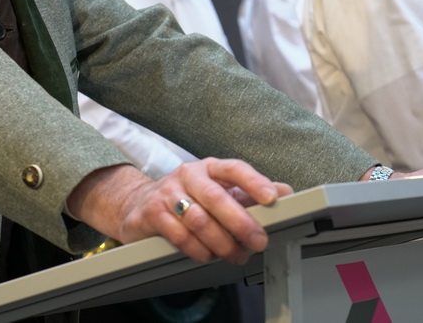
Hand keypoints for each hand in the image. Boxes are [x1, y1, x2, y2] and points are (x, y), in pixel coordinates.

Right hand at [67, 158, 292, 264]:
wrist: (137, 203)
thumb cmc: (186, 197)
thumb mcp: (218, 190)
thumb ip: (249, 193)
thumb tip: (285, 192)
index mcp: (208, 168)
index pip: (234, 168)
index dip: (254, 182)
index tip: (271, 199)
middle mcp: (187, 176)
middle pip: (216, 197)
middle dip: (241, 222)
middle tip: (258, 241)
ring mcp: (167, 193)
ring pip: (198, 220)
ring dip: (221, 242)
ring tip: (235, 255)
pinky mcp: (152, 214)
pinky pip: (179, 235)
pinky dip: (197, 249)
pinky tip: (207, 255)